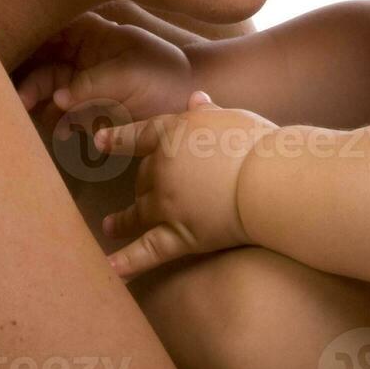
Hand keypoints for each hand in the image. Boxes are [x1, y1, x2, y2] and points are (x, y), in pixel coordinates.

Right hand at [14, 11, 195, 134]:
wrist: (188, 102)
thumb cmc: (162, 75)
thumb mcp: (128, 73)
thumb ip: (92, 84)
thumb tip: (59, 98)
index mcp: (91, 35)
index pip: (53, 31)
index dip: (31, 40)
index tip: (14, 57)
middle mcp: (81, 57)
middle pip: (44, 65)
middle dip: (32, 82)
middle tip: (21, 102)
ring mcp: (84, 84)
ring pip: (51, 92)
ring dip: (43, 105)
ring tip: (40, 119)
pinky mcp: (88, 109)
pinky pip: (64, 116)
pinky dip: (60, 123)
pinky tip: (63, 132)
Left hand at [94, 91, 277, 278]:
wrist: (269, 180)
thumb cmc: (257, 145)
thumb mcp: (231, 118)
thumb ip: (207, 112)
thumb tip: (195, 98)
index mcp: (173, 134)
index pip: (139, 136)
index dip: (118, 140)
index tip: (100, 142)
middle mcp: (162, 168)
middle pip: (143, 178)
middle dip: (143, 186)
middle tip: (141, 195)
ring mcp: (167, 203)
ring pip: (138, 212)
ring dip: (122, 220)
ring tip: (109, 227)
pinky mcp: (181, 235)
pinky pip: (148, 251)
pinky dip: (127, 261)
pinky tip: (110, 270)